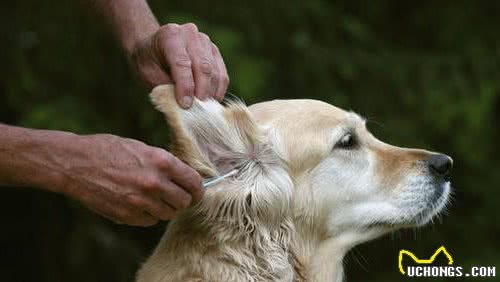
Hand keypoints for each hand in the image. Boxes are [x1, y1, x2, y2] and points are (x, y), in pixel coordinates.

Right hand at [60, 134, 202, 225]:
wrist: (75, 164)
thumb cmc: (108, 150)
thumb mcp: (142, 148)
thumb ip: (164, 163)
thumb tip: (183, 177)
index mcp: (162, 162)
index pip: (194, 182)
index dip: (198, 189)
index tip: (196, 192)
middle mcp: (155, 183)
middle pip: (184, 202)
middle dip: (183, 200)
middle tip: (177, 197)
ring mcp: (141, 202)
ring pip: (168, 214)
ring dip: (165, 208)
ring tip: (154, 198)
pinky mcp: (127, 215)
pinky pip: (149, 221)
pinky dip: (148, 215)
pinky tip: (139, 204)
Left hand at [128, 23, 228, 107]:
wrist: (153, 48)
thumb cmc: (149, 63)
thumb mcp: (148, 75)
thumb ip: (165, 87)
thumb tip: (185, 106)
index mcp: (170, 35)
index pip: (182, 63)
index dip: (185, 86)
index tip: (185, 105)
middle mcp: (190, 34)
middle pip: (203, 66)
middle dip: (201, 91)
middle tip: (198, 110)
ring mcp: (205, 41)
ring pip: (215, 71)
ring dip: (211, 93)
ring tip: (204, 108)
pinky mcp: (214, 52)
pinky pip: (222, 74)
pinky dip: (218, 90)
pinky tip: (211, 101)